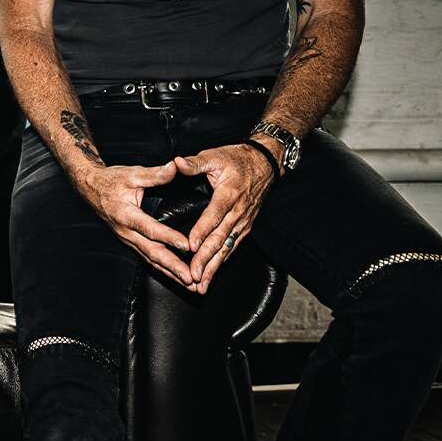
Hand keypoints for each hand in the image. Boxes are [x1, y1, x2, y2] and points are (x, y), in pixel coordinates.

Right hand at [71, 160, 194, 286]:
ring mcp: (127, 239)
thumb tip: (176, 167)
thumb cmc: (111, 180)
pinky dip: (163, 269)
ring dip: (170, 273)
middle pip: (152, 252)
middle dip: (173, 267)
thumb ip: (156, 174)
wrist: (90, 188)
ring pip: (150, 260)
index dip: (169, 237)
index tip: (187, 245)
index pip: (150, 229)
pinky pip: (147, 258)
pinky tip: (176, 277)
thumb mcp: (132, 173)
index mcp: (126, 214)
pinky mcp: (130, 242)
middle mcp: (126, 231)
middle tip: (191, 278)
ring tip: (189, 285)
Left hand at [174, 143, 275, 293]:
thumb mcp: (215, 156)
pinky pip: (232, 246)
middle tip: (193, 276)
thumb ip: (195, 163)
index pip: (214, 216)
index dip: (203, 231)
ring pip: (226, 248)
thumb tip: (177, 162)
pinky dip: (222, 261)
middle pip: (220, 239)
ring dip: (214, 267)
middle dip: (206, 259)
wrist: (264, 163)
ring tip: (201, 284)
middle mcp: (238, 212)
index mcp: (229, 195)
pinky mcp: (244, 226)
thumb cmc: (236, 158)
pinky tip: (212, 273)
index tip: (191, 246)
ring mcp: (243, 221)